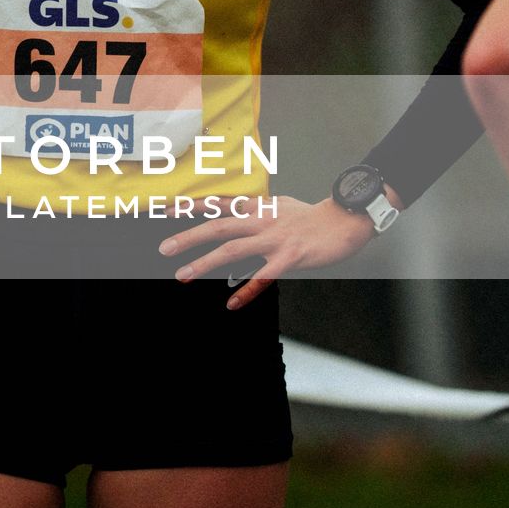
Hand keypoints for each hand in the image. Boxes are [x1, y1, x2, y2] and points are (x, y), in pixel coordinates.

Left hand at [157, 195, 377, 309]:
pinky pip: (263, 276)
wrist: (343, 220)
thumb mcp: (278, 204)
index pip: (218, 204)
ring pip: (233, 249)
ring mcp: (274, 239)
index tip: (165, 211)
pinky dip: (246, 290)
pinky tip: (232, 303)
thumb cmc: (311, 216)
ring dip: (206, 262)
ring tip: (184, 274)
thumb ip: (256, 209)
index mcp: (257, 207)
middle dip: (188, 237)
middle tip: (165, 249)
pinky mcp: (289, 257)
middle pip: (218, 226)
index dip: (190, 206)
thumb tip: (237, 211)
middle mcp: (261, 220)